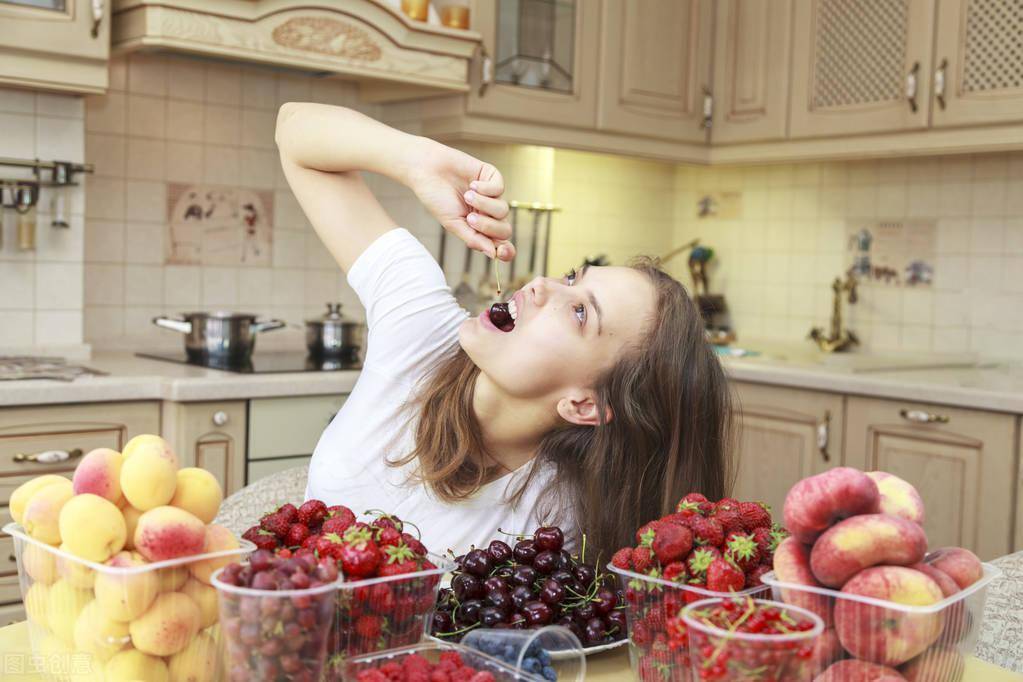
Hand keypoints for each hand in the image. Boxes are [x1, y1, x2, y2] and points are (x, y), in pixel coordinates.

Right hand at [405, 137, 514, 259]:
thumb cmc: (437, 198)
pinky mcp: (492, 177)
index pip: (500, 244)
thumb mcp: (453, 223)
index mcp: (479, 228)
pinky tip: (471, 184)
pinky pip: (499, 189)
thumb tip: (492, 254)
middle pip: (504, 229)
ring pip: (503, 210)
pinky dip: (486, 189)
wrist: (427, 170)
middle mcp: (488, 213)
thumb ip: (473, 238)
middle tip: (470, 218)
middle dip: (489, 226)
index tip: (501, 251)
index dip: (506, 251)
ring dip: (483, 204)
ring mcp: (492, 195)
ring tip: (467, 196)